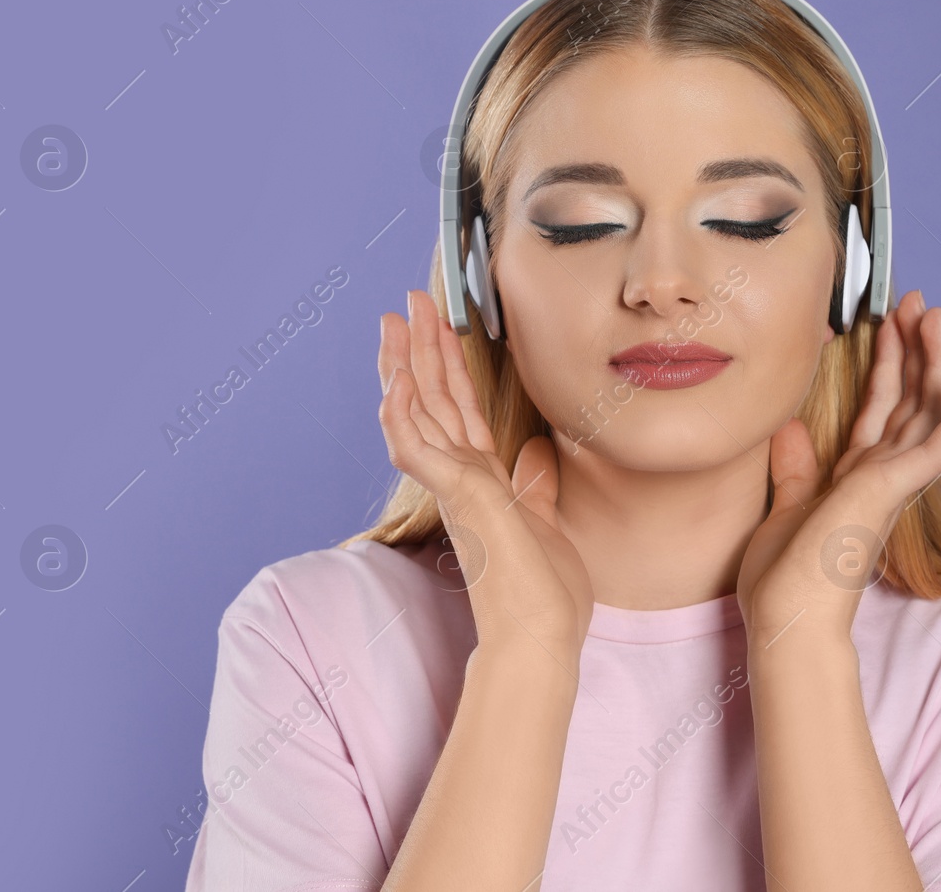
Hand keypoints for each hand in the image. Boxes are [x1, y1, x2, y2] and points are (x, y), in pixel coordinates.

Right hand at [378, 290, 593, 660]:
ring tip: (395, 320)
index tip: (439, 326)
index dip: (446, 366)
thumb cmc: (543, 593)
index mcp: (481, 481)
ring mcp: (454, 489)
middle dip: (421, 348)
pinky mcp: (458, 499)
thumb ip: (534, 483)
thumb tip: (537, 452)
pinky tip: (396, 383)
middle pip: (433, 400)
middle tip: (408, 301)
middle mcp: (460, 480)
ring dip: (405, 365)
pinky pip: (418, 450)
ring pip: (419, 414)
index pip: (457, 411)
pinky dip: (403, 416)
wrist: (539, 639)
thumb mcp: (545, 520)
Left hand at [735, 290, 940, 645]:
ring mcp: (893, 483)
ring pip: (929, 411)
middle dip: (916, 348)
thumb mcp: (784, 508)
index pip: (881, 409)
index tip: (887, 323)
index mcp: (857, 479)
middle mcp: (882, 477)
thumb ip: (794, 469)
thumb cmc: (784, 581)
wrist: (787, 619)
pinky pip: (938, 446)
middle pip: (911, 399)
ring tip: (935, 315)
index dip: (888, 364)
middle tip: (918, 302)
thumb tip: (789, 428)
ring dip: (936, 361)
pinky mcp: (895, 491)